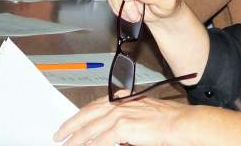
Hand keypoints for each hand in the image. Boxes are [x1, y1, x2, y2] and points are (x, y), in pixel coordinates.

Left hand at [54, 95, 189, 145]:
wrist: (182, 123)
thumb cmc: (168, 121)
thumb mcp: (140, 116)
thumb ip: (124, 122)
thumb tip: (111, 136)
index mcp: (122, 99)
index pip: (93, 106)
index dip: (79, 116)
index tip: (69, 124)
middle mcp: (118, 104)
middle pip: (86, 115)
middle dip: (70, 127)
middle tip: (59, 135)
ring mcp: (120, 114)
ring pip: (90, 129)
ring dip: (77, 139)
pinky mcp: (123, 127)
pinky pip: (102, 140)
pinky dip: (93, 145)